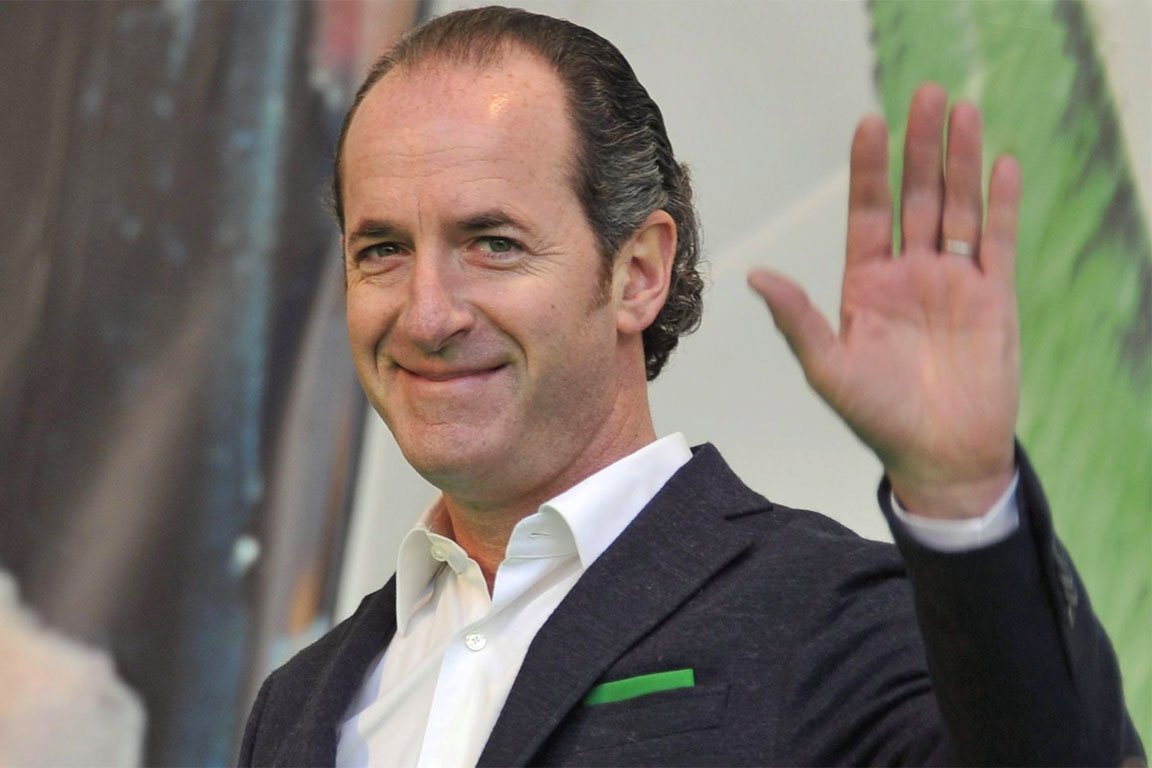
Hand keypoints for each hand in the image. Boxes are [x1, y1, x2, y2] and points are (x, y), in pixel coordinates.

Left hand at [748, 83, 1020, 518]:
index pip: (868, 212)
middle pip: (916, 197)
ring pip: (959, 208)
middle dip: (920, 148)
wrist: (940, 457)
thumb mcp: (828, 369)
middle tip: (926, 95)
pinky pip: (999, 240)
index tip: (870, 122)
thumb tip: (756, 275)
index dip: (870, 169)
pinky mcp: (993, 297)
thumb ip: (797, 320)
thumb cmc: (878, 418)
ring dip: (961, 162)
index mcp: (866, 284)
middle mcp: (909, 274)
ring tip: (962, 111)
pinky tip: (1001, 164)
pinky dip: (1002, 203)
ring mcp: (953, 282)